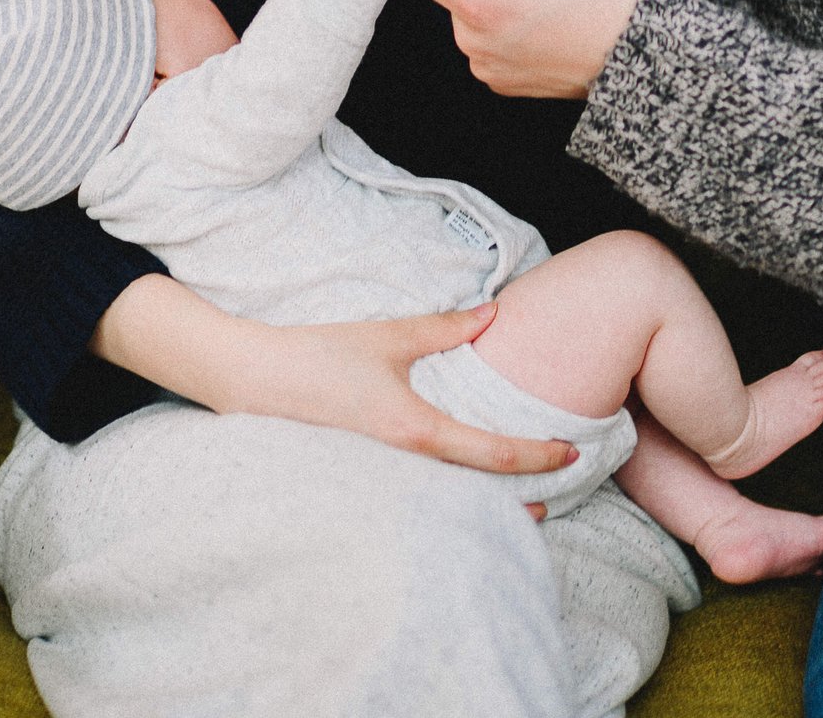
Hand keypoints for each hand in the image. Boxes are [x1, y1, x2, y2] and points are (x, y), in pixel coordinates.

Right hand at [240, 307, 576, 477]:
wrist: (251, 381)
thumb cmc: (320, 356)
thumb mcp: (389, 337)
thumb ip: (446, 328)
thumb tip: (494, 314)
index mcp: (417, 430)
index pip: (494, 453)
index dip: (538, 454)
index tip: (571, 451)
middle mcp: (403, 466)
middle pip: (477, 496)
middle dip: (518, 502)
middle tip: (555, 499)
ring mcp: (381, 482)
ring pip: (447, 504)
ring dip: (483, 507)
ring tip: (515, 509)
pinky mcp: (363, 482)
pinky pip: (417, 500)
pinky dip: (446, 502)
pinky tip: (453, 496)